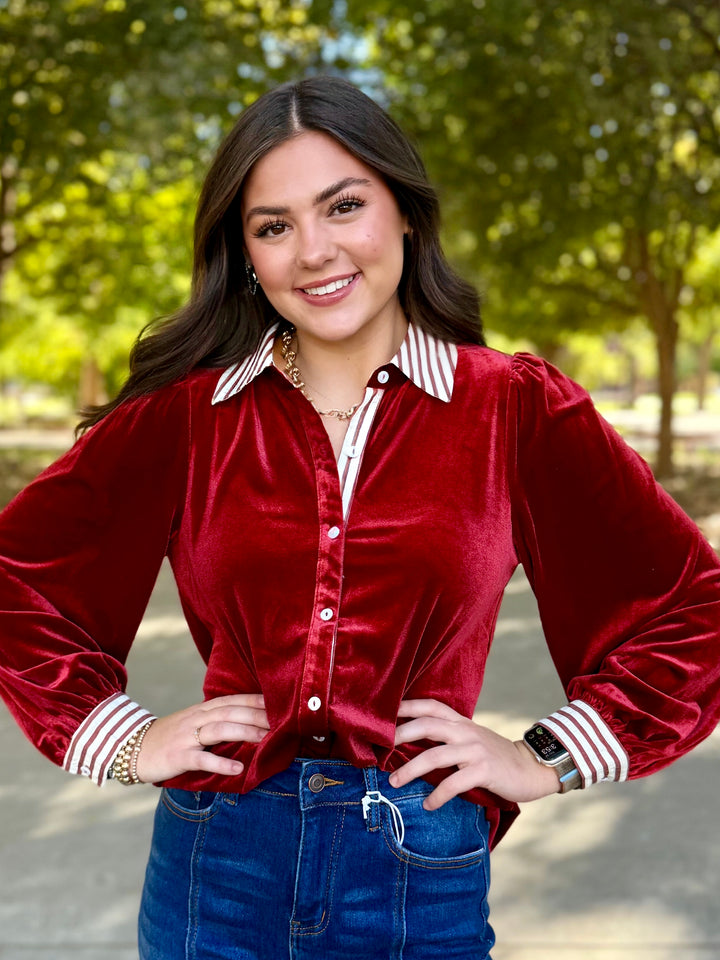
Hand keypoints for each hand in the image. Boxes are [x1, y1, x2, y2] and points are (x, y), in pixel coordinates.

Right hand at [135, 693, 268, 782]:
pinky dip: (221, 764)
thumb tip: (249, 723)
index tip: (278, 702)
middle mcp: (196, 719)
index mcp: (202, 710)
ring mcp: (187, 737)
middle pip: (231, 712)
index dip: (255, 700)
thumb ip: (217, 720)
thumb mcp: (193, 722)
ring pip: (219, 730)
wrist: (134, 748)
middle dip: (256, 715)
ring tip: (265, 738)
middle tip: (280, 721)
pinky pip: (202, 760)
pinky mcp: (179, 757)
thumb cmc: (170, 737)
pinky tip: (238, 770)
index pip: (233, 700)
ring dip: (244, 732)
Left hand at [390, 698, 561, 808]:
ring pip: (435, 755)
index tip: (384, 712)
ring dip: (410, 770)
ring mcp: (475, 750)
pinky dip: (438, 796)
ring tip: (394, 782)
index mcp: (461, 722)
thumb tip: (414, 744)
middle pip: (427, 725)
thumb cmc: (495, 756)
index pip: (431, 706)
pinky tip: (429, 805)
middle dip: (400, 735)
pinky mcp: (484, 770)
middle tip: (380, 750)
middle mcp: (466, 731)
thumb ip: (449, 737)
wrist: (530, 768)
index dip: (407, 706)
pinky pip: (454, 783)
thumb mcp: (472, 739)